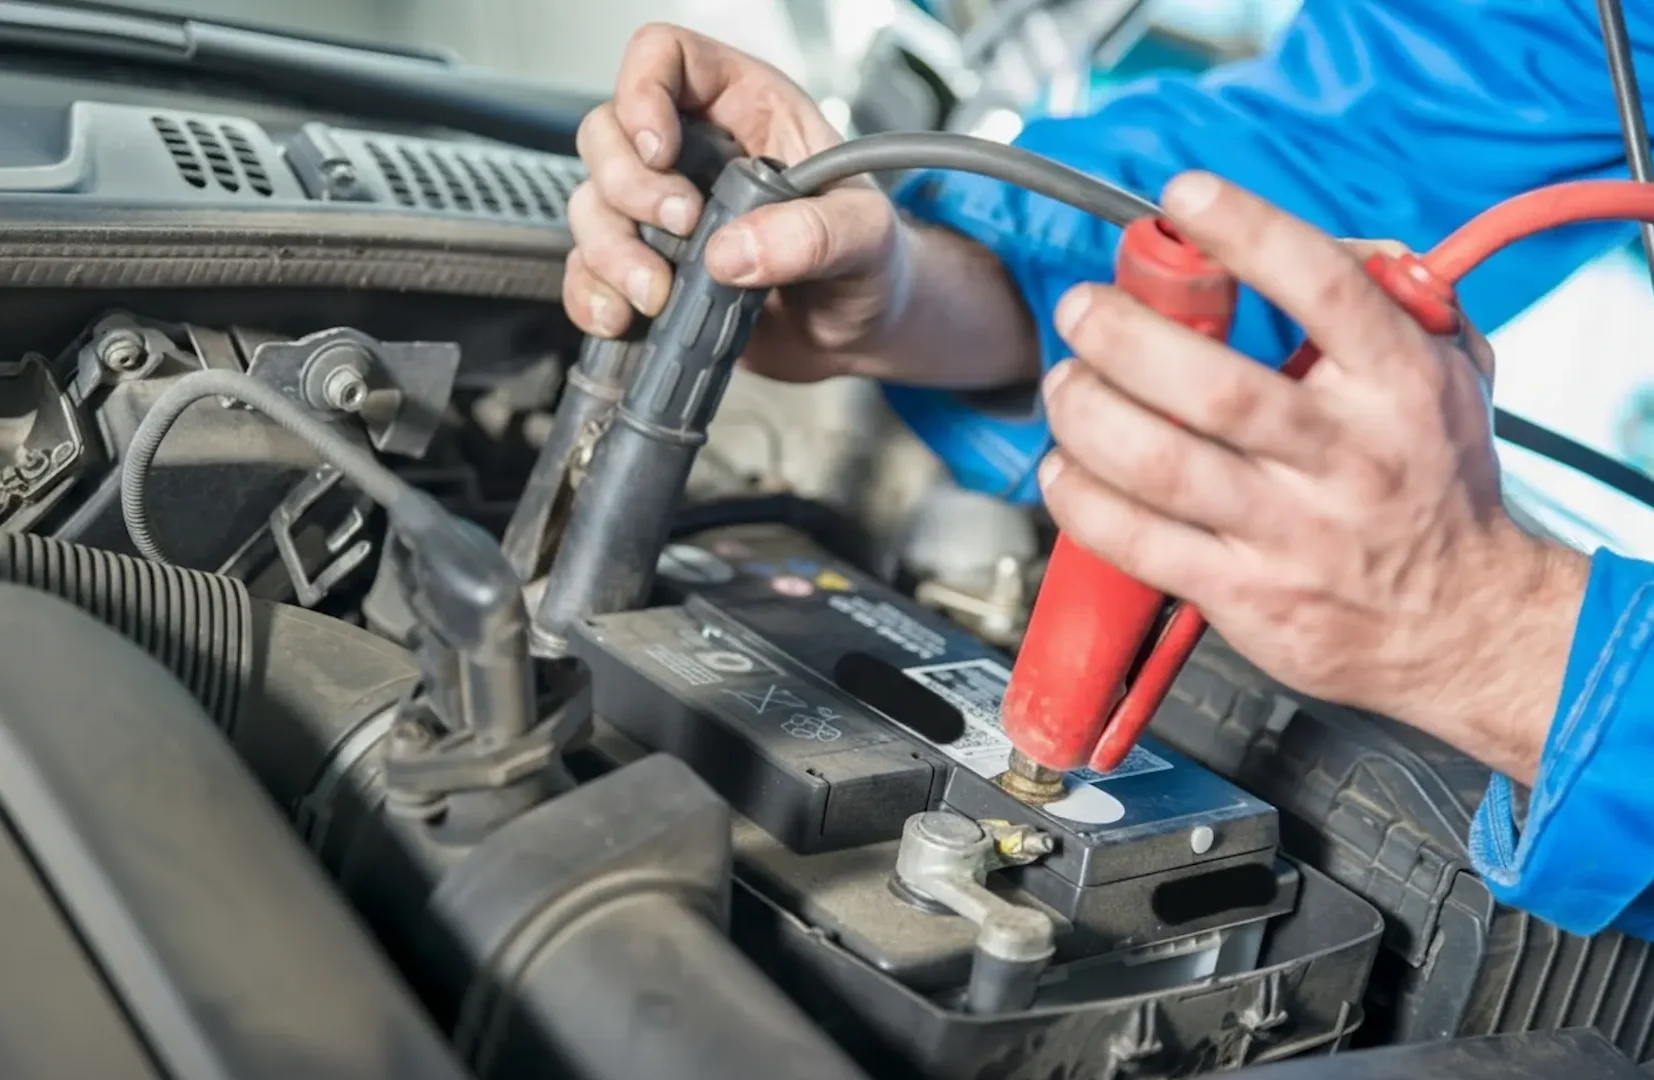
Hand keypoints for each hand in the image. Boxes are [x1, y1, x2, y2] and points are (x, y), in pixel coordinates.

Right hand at [565, 24, 904, 382]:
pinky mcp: (652, 270)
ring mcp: (665, 215)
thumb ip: (814, 235)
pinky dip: (592, 296)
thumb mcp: (866, 238)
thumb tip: (734, 251)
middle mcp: (695, 154)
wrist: (864, 333)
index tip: (662, 150)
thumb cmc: (873, 264)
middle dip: (628, 187)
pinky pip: (589, 271)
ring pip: (592, 205)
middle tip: (681, 228)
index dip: (644, 92)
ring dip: (611, 253)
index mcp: (746, 111)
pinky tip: (623, 318)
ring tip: (659, 294)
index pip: (665, 57)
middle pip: (608, 133)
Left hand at [1038, 173, 1587, 781]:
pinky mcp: (1245, 594)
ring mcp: (1291, 532)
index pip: (1324, 288)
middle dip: (1123, 336)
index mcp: (1398, 384)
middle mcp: (1345, 456)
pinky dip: (1082, 500)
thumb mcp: (1449, 372)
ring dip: (1086, 414)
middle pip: (1213, 386)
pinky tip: (1065, 468)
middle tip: (1081, 310)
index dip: (1246, 231)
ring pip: (1160, 464)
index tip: (1185, 196)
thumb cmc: (1437, 486)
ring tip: (1065, 384)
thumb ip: (1386, 296)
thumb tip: (1294, 236)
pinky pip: (1138, 542)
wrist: (1463, 622)